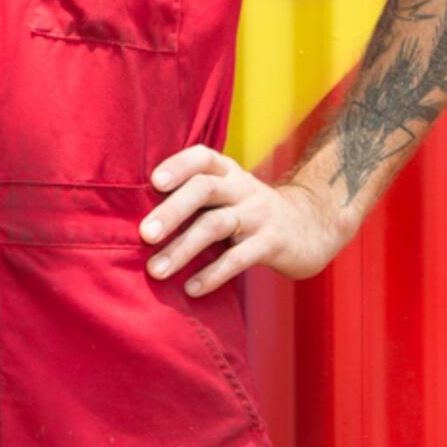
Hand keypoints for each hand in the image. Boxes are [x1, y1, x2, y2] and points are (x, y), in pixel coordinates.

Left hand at [142, 147, 356, 295]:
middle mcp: (243, 188)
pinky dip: (212, 274)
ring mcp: (259, 215)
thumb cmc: (251, 213)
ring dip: (183, 248)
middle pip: (205, 189)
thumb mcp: (229, 195)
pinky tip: (191, 288)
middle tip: (144, 234)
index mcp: (229, 173)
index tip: (153, 182)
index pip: (203, 158)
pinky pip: (239, 258)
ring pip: (217, 225)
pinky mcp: (272, 244)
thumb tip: (135, 218)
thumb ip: (195, 198)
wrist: (310, 227)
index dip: (178, 165)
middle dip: (172, 211)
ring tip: (156, 270)